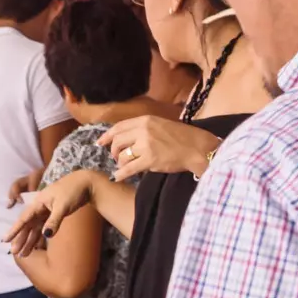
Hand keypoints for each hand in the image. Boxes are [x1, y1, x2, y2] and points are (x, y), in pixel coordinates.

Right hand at [5, 170, 98, 255]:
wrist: (86, 183)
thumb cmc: (73, 191)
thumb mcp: (63, 206)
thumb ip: (54, 220)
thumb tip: (46, 235)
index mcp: (38, 203)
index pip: (24, 219)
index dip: (14, 230)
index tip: (5, 240)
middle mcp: (39, 207)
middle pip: (28, 225)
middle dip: (21, 239)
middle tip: (14, 252)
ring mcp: (46, 211)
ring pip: (34, 228)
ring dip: (29, 240)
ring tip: (24, 254)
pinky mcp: (53, 214)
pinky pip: (42, 227)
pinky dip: (39, 236)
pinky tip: (36, 246)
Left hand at [100, 116, 221, 182]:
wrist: (197, 148)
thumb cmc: (182, 138)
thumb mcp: (161, 125)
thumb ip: (144, 129)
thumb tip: (126, 137)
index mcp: (146, 120)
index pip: (119, 127)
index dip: (107, 136)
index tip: (100, 143)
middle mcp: (143, 130)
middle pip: (118, 142)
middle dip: (114, 152)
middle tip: (117, 158)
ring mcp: (146, 145)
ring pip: (122, 156)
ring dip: (121, 164)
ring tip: (125, 167)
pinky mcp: (149, 160)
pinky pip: (128, 169)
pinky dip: (121, 174)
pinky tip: (118, 177)